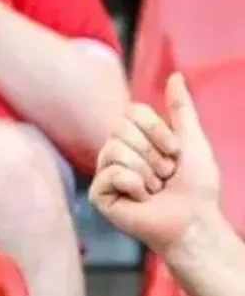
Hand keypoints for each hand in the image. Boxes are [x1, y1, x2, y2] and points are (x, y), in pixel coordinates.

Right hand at [90, 72, 220, 253]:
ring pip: (115, 151)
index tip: (174, 151)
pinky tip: (141, 199)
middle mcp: (117, 154)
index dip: (156, 129)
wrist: (192, 219)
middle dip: (152, 152)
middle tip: (165, 174)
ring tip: (155, 188)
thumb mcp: (192, 139)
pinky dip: (134, 185)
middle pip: (121, 130)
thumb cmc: (196, 185)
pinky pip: (110, 173)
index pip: (132, 113)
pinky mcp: (99, 194)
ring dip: (146, 170)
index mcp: (136, 139)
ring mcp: (106, 174)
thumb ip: (181, 108)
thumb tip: (174, 76)